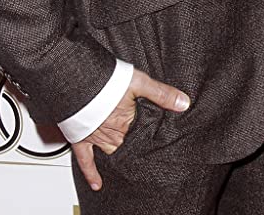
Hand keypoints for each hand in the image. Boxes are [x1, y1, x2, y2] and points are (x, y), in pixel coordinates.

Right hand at [71, 68, 189, 190]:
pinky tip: (97, 184)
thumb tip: (183, 103)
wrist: (81, 79)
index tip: (157, 147)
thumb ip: (162, 94)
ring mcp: (97, 137)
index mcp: (128, 122)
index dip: (149, 140)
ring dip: (119, 157)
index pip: (142, 136)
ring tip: (128, 164)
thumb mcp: (140, 82)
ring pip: (111, 152)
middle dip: (134, 147)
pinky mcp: (81, 138)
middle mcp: (113, 133)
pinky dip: (91, 173)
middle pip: (127, 145)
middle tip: (143, 154)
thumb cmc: (108, 79)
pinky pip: (85, 160)